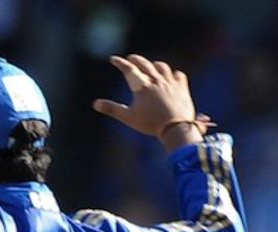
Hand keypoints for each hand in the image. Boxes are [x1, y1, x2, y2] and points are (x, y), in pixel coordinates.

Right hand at [93, 55, 208, 143]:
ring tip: (151, 66)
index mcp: (142, 87)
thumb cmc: (150, 124)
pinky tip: (171, 77)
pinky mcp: (181, 86)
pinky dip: (172, 75)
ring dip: (154, 65)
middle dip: (136, 60)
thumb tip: (95, 104)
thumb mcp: (128, 117)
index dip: (120, 63)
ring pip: (162, 67)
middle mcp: (156, 80)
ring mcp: (170, 82)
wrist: (175, 127)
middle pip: (145, 64)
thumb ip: (112, 109)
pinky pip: (177, 75)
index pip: (129, 70)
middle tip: (130, 58)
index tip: (113, 59)